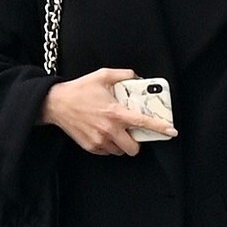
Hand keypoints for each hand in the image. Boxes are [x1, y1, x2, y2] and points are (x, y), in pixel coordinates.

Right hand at [40, 69, 176, 156]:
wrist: (55, 104)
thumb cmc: (79, 90)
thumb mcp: (103, 75)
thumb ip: (123, 75)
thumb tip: (136, 77)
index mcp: (115, 112)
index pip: (143, 122)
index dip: (159, 128)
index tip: (171, 131)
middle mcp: (109, 129)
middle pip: (134, 148)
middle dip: (136, 143)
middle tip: (131, 133)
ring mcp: (99, 140)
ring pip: (120, 151)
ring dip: (121, 143)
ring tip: (114, 131)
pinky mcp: (90, 146)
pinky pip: (107, 151)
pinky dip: (109, 145)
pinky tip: (102, 133)